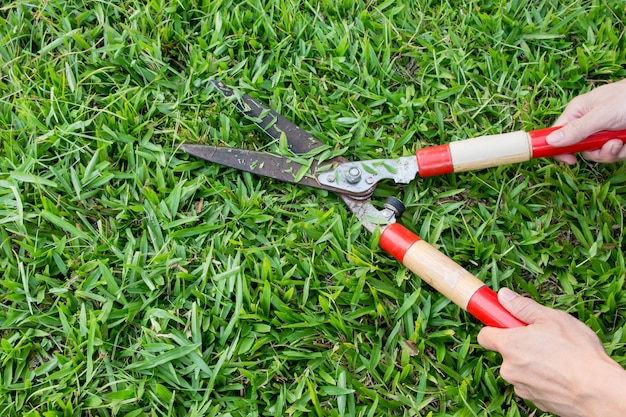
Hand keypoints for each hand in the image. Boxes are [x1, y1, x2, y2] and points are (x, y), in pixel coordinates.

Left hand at [477, 288, 625, 416]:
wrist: (598, 392)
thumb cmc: (577, 353)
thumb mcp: (551, 318)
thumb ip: (522, 307)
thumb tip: (503, 296)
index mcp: (509, 345)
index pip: (484, 335)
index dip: (495, 327)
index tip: (506, 323)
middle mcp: (509, 369)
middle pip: (505, 353)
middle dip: (520, 345)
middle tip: (543, 339)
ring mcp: (522, 387)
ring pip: (520, 370)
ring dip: (532, 363)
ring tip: (557, 358)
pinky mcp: (536, 401)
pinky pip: (533, 385)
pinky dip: (543, 379)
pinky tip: (561, 374)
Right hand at [547, 79, 625, 163]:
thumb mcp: (601, 115)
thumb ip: (577, 129)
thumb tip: (550, 141)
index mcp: (578, 112)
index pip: (558, 133)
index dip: (558, 148)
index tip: (567, 160)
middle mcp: (588, 123)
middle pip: (578, 148)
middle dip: (594, 152)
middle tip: (607, 146)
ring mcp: (603, 132)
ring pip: (597, 154)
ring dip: (610, 152)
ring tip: (620, 141)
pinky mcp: (616, 139)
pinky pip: (612, 154)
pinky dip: (621, 151)